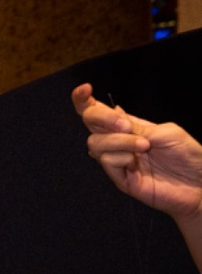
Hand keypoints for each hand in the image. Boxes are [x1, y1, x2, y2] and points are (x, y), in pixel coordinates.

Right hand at [74, 85, 201, 217]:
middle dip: (101, 118)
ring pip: (95, 144)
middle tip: (125, 125)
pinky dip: (120, 157)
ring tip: (144, 147)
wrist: (200, 183)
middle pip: (90, 124)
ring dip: (118, 141)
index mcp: (129, 127)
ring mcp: (119, 161)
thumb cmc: (188, 156)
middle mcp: (120, 142)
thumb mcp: (165, 131)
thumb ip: (136, 125)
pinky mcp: (121, 179)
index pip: (98, 111)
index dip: (84, 100)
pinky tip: (136, 161)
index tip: (85, 89)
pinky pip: (106, 162)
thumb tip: (114, 111)